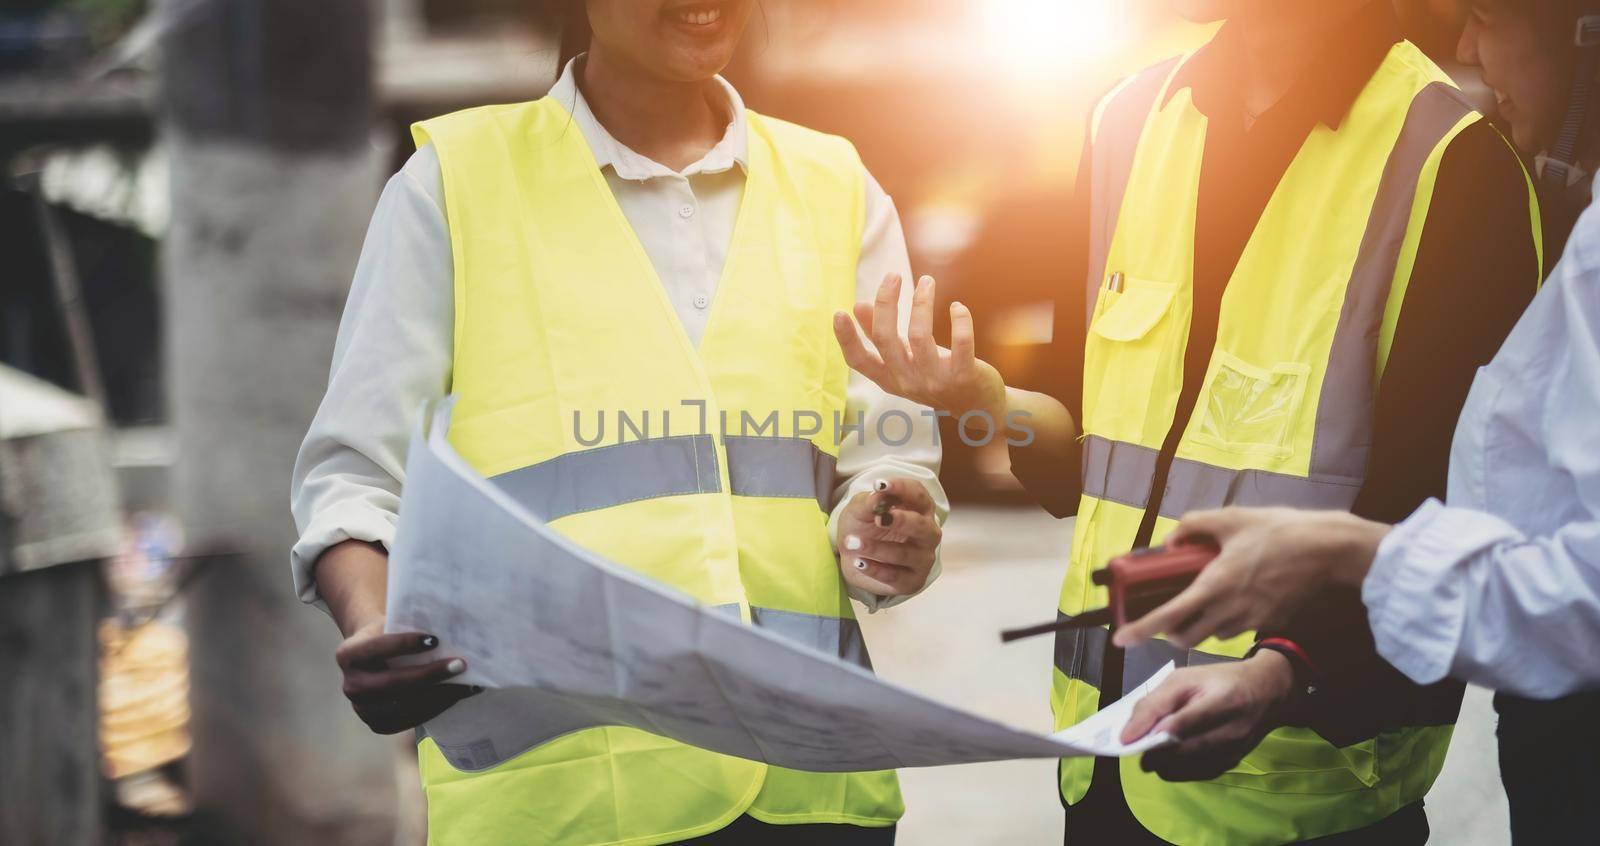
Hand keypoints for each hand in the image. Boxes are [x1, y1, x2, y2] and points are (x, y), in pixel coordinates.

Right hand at [335, 617, 478, 734]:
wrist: (376, 657)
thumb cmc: (391, 634)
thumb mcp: (393, 623)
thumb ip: (412, 624)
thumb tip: (453, 627)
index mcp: (348, 654)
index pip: (377, 649)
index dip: (405, 645)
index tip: (435, 639)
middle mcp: (351, 685)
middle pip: (393, 683)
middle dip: (430, 675)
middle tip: (460, 665)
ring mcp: (362, 709)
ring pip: (404, 705)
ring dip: (440, 695)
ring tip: (467, 683)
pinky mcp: (378, 724)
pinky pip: (410, 720)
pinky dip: (437, 708)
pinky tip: (458, 695)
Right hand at [833, 273, 1005, 419]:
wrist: (978, 407)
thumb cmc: (937, 376)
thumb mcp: (906, 359)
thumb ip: (883, 336)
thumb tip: (858, 305)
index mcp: (890, 378)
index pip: (859, 361)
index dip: (847, 338)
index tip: (839, 312)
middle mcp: (908, 382)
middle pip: (886, 339)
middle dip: (886, 303)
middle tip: (892, 276)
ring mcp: (935, 381)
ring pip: (919, 336)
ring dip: (922, 303)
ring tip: (927, 281)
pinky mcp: (964, 376)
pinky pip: (961, 344)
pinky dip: (960, 320)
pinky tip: (957, 307)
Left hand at [836, 477, 941, 597]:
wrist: (854, 556)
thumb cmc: (864, 526)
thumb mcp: (860, 509)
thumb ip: (870, 502)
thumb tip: (878, 494)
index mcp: (920, 509)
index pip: (918, 495)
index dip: (901, 488)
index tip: (879, 485)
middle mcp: (927, 533)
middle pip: (921, 526)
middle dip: (900, 521)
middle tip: (878, 518)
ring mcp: (922, 559)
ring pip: (905, 554)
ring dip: (877, 548)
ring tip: (851, 543)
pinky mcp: (912, 581)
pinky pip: (896, 576)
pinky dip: (875, 570)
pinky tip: (858, 563)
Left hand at [1112, 508, 1390, 649]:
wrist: (1328, 550)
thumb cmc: (1280, 532)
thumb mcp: (1230, 518)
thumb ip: (1193, 526)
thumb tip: (1170, 541)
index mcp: (1215, 585)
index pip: (1168, 616)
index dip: (1140, 629)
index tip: (1120, 639)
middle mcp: (1229, 610)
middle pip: (1185, 637)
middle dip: (1169, 631)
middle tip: (1166, 612)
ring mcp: (1251, 621)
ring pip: (1211, 635)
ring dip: (1198, 625)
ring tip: (1203, 598)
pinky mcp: (1269, 623)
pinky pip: (1236, 630)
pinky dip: (1224, 621)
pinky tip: (1233, 596)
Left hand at [1120, 652, 1293, 781]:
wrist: (1266, 693)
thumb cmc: (1220, 681)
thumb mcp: (1185, 677)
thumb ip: (1156, 702)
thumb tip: (1128, 733)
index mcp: (1222, 701)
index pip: (1181, 725)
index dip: (1149, 735)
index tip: (1126, 741)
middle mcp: (1232, 731)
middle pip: (1181, 753)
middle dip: (1152, 752)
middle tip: (1139, 745)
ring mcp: (1234, 752)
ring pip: (1186, 769)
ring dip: (1163, 762)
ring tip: (1156, 747)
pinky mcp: (1232, 764)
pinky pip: (1195, 775)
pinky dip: (1178, 768)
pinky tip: (1173, 754)